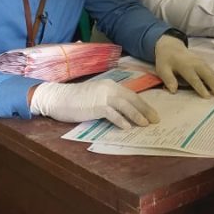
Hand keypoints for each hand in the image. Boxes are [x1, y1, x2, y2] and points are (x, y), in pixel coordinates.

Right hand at [29, 79, 158, 128]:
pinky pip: (111, 113)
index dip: (143, 104)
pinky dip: (120, 120)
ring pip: (125, 105)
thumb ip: (109, 101)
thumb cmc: (76, 99)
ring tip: (145, 124)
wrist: (58, 98)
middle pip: (132, 99)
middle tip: (155, 120)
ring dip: (137, 115)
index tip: (152, 113)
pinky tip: (127, 128)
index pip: (131, 95)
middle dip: (145, 110)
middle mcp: (109, 88)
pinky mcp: (95, 106)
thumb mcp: (96, 97)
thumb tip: (124, 112)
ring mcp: (102, 96)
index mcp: (110, 86)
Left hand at [154, 35, 213, 98]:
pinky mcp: (205, 63)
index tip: (207, 97)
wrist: (170, 46)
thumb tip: (173, 90)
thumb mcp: (162, 69)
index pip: (194, 78)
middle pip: (207, 75)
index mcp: (185, 65)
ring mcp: (202, 62)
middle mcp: (196, 63)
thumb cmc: (166, 60)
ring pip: (213, 73)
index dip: (200, 87)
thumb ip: (168, 79)